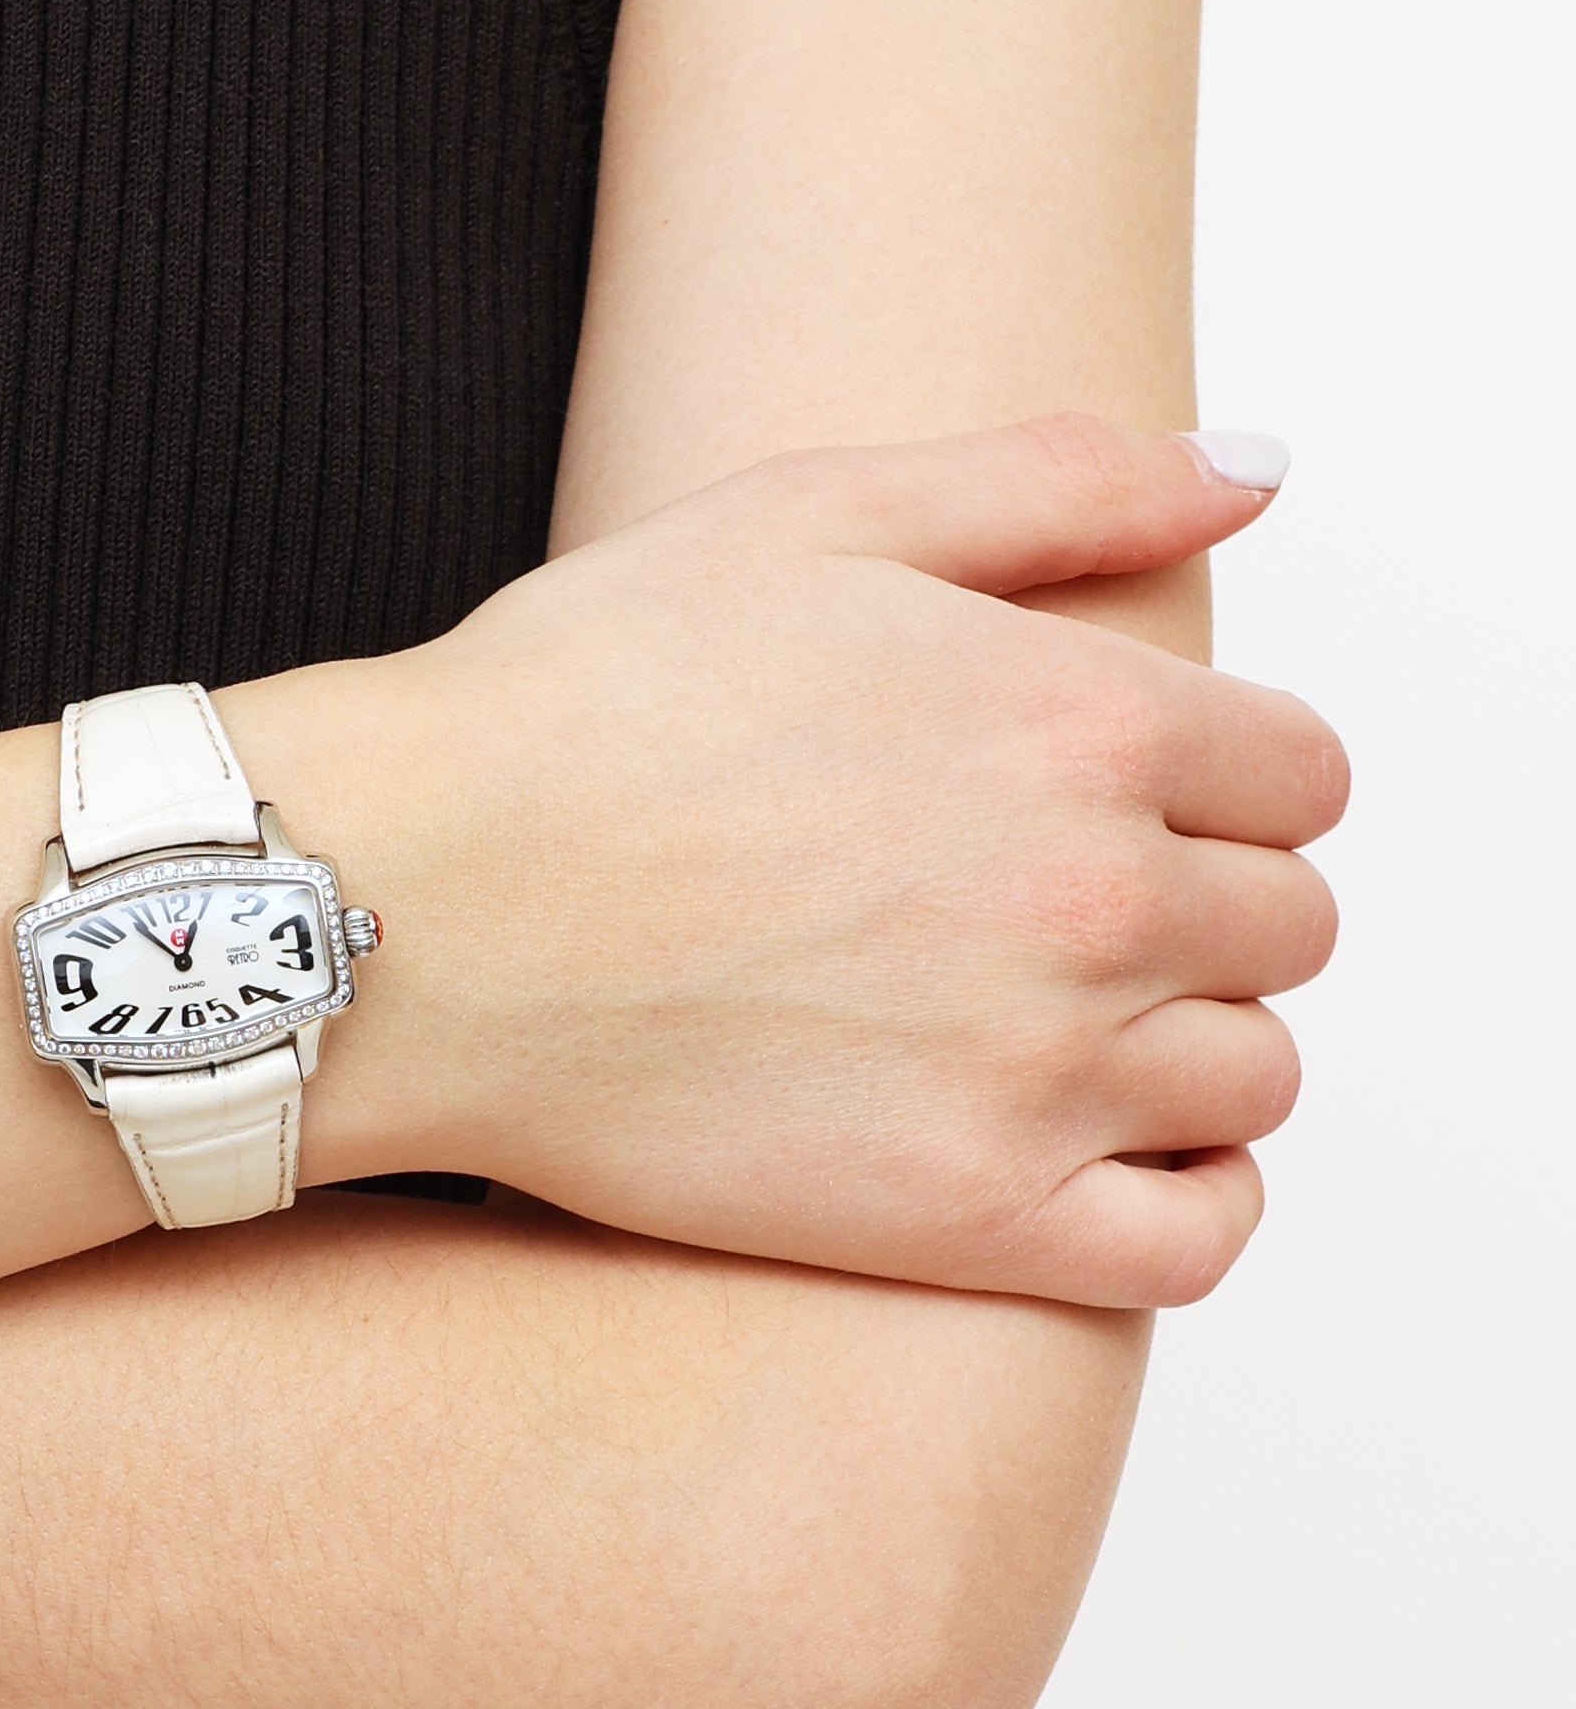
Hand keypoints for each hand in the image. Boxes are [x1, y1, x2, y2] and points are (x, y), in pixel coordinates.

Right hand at [297, 416, 1345, 1307]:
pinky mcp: (970, 1219)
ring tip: (1051, 1021)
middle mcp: (1096, 899)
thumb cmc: (579, 700)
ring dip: (1187, 1044)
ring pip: (1251, 1077)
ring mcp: (1041, 1073)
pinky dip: (1190, 1201)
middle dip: (1202, 901)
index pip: (1302, 775)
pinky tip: (1098, 1152)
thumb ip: (1065, 482)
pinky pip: (1197, 1240)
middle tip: (1050, 901)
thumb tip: (1260, 468)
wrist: (405, 905)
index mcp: (1084, 719)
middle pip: (1286, 925)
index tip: (1122, 793)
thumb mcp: (817, 514)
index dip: (1222, 776)